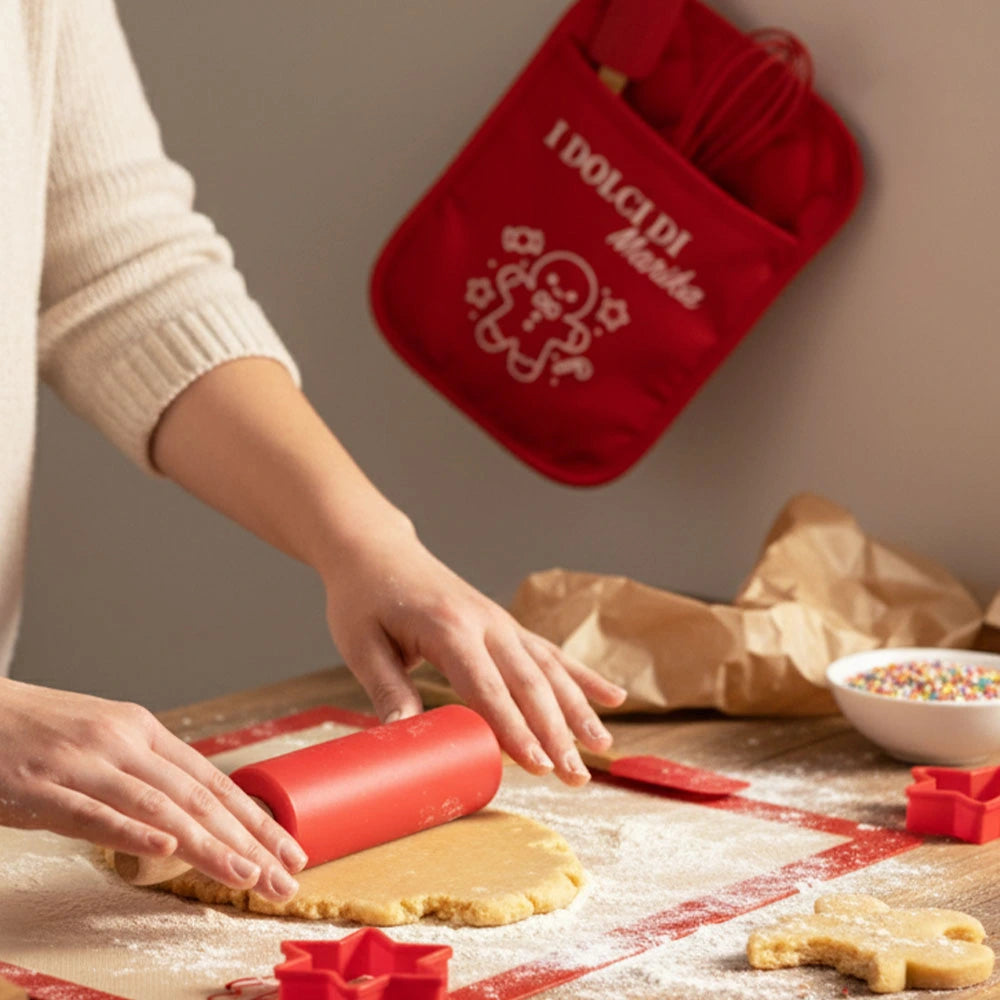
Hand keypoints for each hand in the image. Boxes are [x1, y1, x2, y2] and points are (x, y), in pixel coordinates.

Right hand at [0, 678, 305, 900]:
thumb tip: (189, 813)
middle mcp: (123, 742)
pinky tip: (168, 848)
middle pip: (199, 796)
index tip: (289, 850)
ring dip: (209, 845)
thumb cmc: (37, 730)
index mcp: (143, 730)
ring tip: (246, 876)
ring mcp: (82, 763)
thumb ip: (144, 772)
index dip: (256, 818)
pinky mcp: (40, 787)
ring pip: (160, 807)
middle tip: (283, 877)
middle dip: (249, 841)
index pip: (212, 781)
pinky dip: (133, 831)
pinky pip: (93, 813)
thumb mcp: (102, 739)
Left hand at [321, 513, 626, 785]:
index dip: (514, 729)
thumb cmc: (363, 599)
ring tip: (603, 749)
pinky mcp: (506, 626)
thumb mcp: (361, 645)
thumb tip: (406, 740)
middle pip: (530, 683)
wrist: (377, 551)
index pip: (488, 687)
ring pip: (550, 670)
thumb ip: (388, 690)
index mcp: (449, 628)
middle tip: (575, 778)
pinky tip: (614, 698)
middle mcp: (486, 623)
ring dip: (578, 711)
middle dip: (556, 733)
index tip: (537, 765)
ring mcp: (501, 622)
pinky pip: (551, 653)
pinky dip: (583, 677)